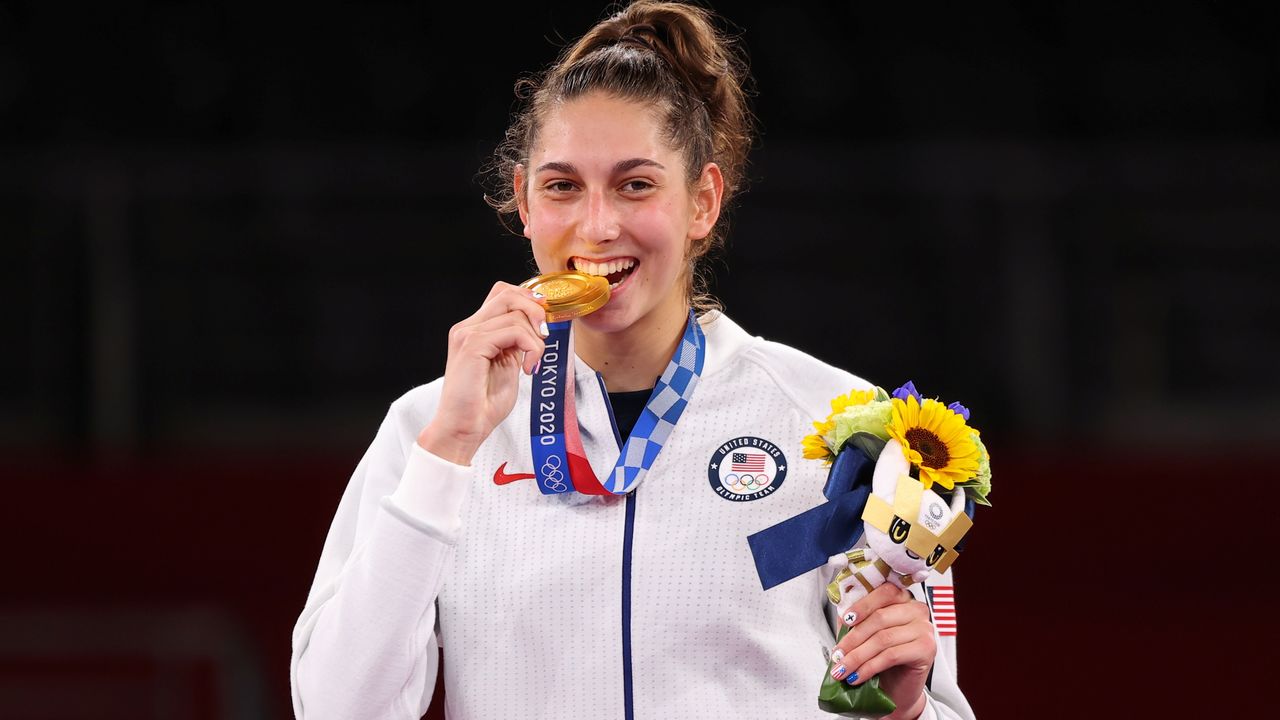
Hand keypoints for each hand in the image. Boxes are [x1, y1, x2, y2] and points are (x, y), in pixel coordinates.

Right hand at [417, 281, 546, 464]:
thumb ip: (516, 343)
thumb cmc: (483, 404)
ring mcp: (467, 334)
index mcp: (473, 330)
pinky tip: (528, 369)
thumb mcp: (507, 365)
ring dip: (535, 337)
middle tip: (544, 338)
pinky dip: (531, 348)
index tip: (543, 323)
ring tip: (533, 362)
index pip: (502, 294)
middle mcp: (467, 327)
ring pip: (515, 312)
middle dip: (535, 311)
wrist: (463, 428)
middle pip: (508, 293)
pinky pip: (514, 331)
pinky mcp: (473, 345)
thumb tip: (537, 329)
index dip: (527, 299)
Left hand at [828, 583, 935, 719]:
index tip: (845, 620)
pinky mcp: (926, 650)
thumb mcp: (865, 635)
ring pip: (883, 638)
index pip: (884, 592)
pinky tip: (857, 676)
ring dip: (857, 656)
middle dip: (853, 638)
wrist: (898, 689)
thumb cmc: (883, 659)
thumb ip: (855, 620)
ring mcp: (924, 629)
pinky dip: (869, 667)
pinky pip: (891, 655)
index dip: (863, 605)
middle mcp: (917, 610)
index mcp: (903, 599)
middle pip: (880, 617)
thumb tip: (841, 611)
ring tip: (842, 668)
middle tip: (837, 654)